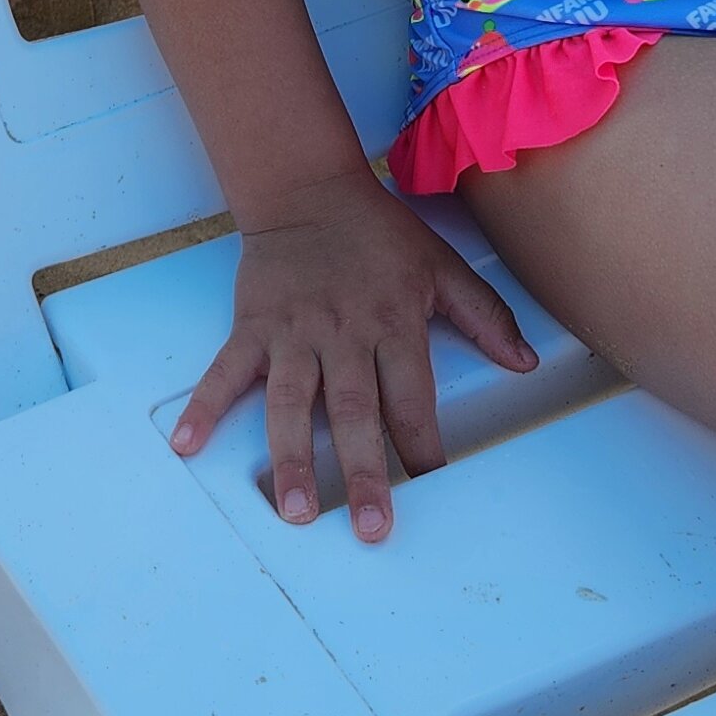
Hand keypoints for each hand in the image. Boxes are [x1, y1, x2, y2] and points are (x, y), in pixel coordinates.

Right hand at [171, 173, 537, 543]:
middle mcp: (343, 334)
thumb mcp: (442, 267)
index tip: (432, 484)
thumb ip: (486, 317)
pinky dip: (205, 407)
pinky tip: (188, 445)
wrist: (309, 189)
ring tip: (295, 511)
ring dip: (292, 459)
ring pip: (290, 404)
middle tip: (371, 526)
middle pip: (353, 412)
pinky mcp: (252, 326)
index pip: (411, 396)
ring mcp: (292, 333)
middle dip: (363, 472)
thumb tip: (527, 364)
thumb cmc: (380, 234)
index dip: (423, 443)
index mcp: (393, 323)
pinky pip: (225, 371)